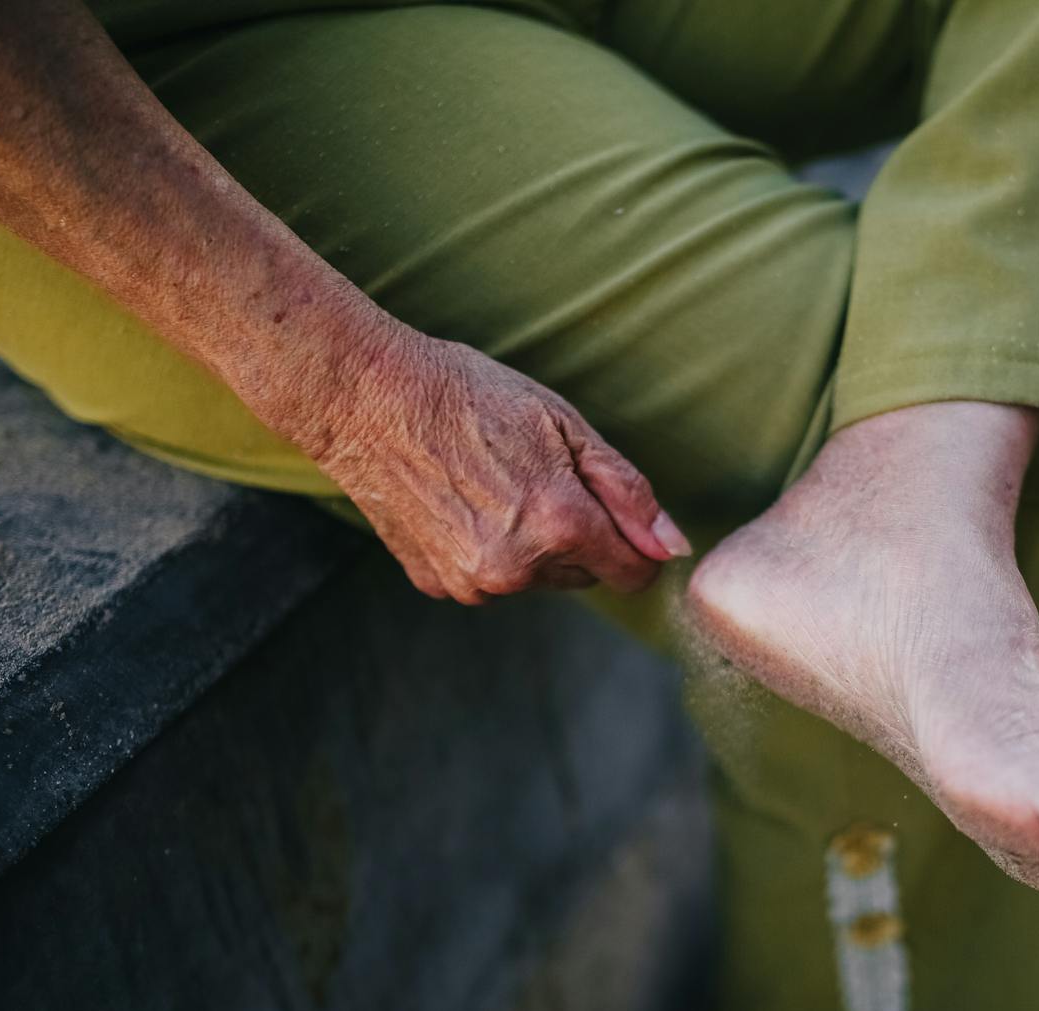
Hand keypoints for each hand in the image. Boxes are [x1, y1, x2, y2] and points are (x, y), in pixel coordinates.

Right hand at [305, 325, 690, 603]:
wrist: (367, 398)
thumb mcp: (566, 425)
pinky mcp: (438, 585)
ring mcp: (473, 583)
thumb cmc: (471, 396)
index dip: (634, 544)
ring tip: (493, 482)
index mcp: (560, 525)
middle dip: (577, 535)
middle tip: (535, 474)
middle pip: (584, 575)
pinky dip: (487, 549)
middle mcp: (517, 569)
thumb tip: (671, 547)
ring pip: (535, 578)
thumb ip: (628, 492)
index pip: (633, 574)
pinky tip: (461, 500)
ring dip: (532, 544)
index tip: (613, 512)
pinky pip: (489, 578)